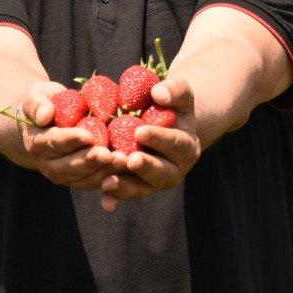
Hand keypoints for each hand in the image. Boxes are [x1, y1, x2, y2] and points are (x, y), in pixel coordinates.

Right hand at [18, 81, 118, 189]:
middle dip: (90, 160)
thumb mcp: (37, 96)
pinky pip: (92, 182)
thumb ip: (38, 104)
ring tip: (121, 161)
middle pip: (68, 166)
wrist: (46, 121)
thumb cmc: (46, 103)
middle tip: (108, 154)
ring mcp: (61, 174)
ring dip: (102, 171)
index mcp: (36, 142)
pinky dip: (108, 177)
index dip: (71, 140)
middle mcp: (47, 163)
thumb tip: (44, 115)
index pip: (54, 143)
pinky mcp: (76, 179)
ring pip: (82, 178)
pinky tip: (124, 168)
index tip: (89, 135)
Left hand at [100, 76, 201, 211]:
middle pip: (162, 172)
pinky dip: (116, 199)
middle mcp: (174, 169)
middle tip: (129, 160)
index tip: (139, 131)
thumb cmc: (172, 104)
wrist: (167, 123)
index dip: (158, 138)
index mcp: (186, 146)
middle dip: (145, 167)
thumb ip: (174, 90)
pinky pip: (128, 194)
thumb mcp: (180, 93)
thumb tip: (158, 93)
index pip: (175, 143)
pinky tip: (105, 202)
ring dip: (127, 187)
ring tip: (108, 183)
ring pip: (143, 188)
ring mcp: (156, 182)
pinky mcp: (139, 187)